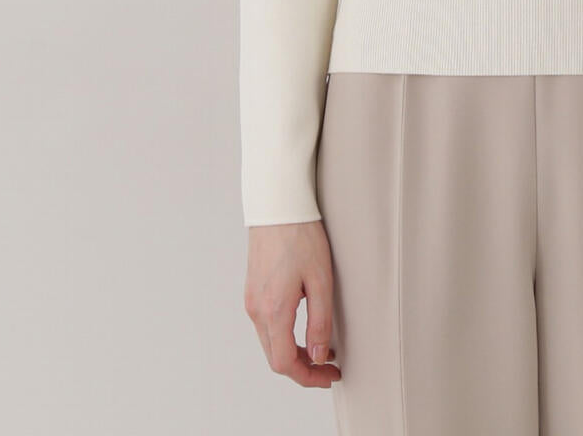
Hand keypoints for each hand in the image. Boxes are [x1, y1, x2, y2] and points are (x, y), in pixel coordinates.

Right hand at [244, 220, 341, 386]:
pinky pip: (266, 325)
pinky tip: (303, 327)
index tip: (330, 375)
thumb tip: (319, 357)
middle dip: (303, 368)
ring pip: (270, 343)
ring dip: (293, 352)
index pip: (285, 363)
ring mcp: (252, 301)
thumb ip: (320, 322)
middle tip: (329, 366)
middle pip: (276, 357)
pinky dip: (284, 335)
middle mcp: (257, 310)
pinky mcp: (253, 291)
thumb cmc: (301, 236)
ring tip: (321, 346)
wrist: (278, 206)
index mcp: (274, 310)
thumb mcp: (321, 280)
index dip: (309, 376)